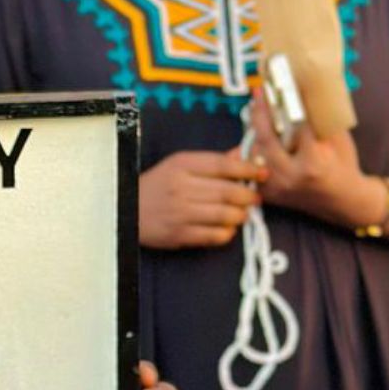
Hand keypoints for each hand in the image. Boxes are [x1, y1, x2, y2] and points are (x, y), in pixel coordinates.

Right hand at [137, 145, 261, 249]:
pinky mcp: (180, 234)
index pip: (223, 165)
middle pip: (230, 192)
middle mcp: (181, 187)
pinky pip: (217, 235)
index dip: (248, 169)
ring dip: (241, 215)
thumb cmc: (157, 185)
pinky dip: (227, 232)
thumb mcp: (179, 165)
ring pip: (227, 215)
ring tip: (240, 213)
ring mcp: (180, 212)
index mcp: (181, 165)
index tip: (263, 172)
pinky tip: (224, 227)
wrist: (126, 209)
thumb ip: (213, 161)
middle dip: (249, 196)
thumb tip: (244, 153)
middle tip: (253, 197)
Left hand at [244, 85, 381, 230]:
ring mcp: (276, 187)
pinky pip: (251, 164)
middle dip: (261, 113)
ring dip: (256, 130)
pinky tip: (256, 134)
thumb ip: (319, 118)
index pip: (295, 127)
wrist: (344, 201)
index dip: (287, 104)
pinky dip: (253, 148)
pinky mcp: (268, 192)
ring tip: (259, 111)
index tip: (280, 85)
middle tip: (259, 92)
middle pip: (265, 138)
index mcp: (313, 164)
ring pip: (254, 150)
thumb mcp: (338, 140)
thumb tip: (302, 87)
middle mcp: (291, 177)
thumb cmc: (344, 165)